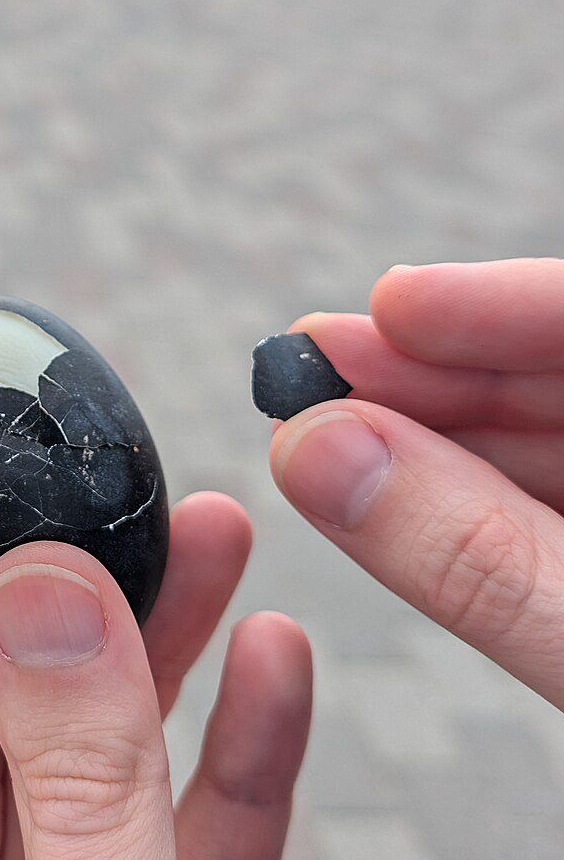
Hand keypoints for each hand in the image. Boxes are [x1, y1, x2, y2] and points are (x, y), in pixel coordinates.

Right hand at [271, 258, 563, 704]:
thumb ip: (473, 556)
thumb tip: (319, 451)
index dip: (496, 303)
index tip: (390, 305)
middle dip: (444, 371)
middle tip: (319, 366)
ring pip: (561, 449)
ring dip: (446, 437)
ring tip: (332, 426)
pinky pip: (562, 516)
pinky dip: (485, 505)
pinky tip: (402, 496)